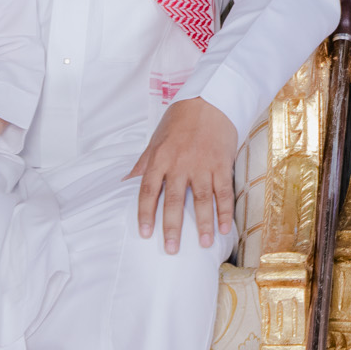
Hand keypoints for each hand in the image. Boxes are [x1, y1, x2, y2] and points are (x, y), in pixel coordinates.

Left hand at [127, 97, 238, 252]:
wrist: (210, 101)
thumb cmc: (179, 121)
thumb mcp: (155, 140)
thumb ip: (143, 164)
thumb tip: (124, 183)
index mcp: (160, 158)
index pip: (149, 190)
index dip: (145, 213)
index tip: (145, 233)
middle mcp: (180, 164)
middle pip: (175, 200)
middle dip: (173, 226)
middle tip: (172, 248)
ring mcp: (203, 164)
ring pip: (202, 199)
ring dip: (204, 223)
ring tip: (205, 244)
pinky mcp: (222, 164)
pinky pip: (224, 191)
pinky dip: (225, 211)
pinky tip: (225, 227)